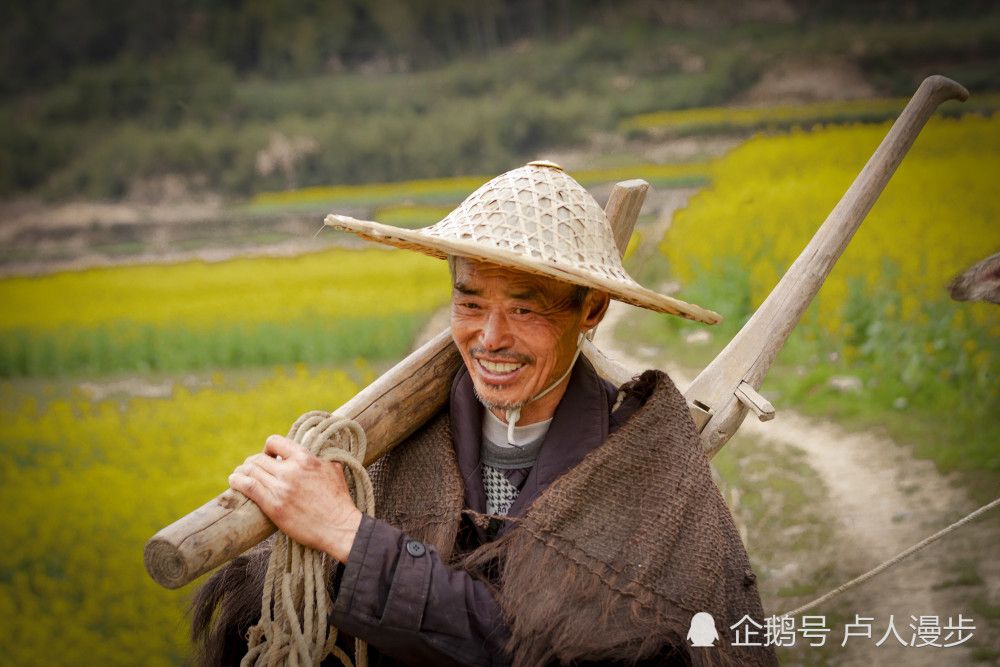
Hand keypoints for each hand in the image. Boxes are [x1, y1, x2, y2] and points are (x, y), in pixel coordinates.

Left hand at [228, 434, 362, 561]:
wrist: (339, 527)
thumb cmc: (339, 500)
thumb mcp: (334, 469)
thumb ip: (320, 458)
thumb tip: (316, 451)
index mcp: (305, 459)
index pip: (275, 442)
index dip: (268, 448)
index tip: (268, 456)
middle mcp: (290, 471)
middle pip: (259, 458)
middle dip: (252, 462)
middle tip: (252, 469)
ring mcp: (281, 488)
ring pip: (250, 471)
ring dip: (242, 471)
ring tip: (239, 475)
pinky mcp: (273, 506)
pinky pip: (248, 487)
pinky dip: (237, 481)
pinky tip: (234, 481)